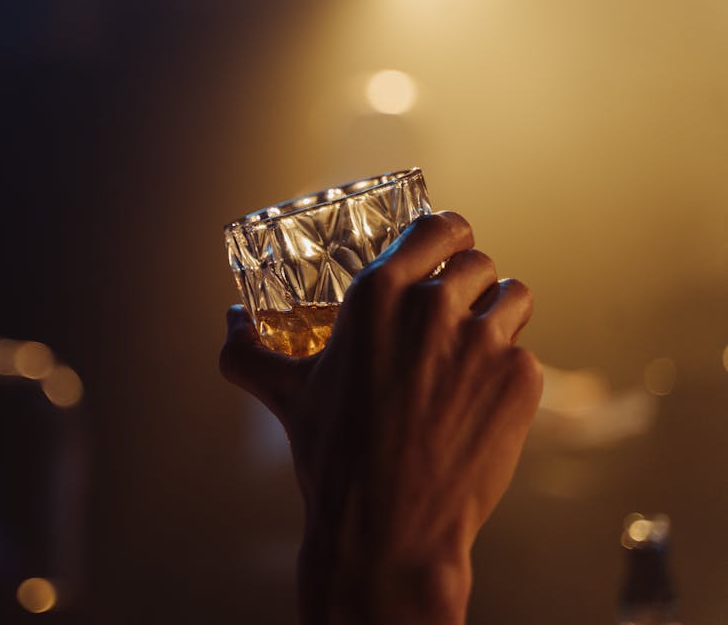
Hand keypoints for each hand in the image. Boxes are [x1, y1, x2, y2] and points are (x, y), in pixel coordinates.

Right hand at [220, 212, 543, 624]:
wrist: (387, 530)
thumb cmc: (332, 457)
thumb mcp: (285, 394)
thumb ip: (247, 351)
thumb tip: (229, 321)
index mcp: (378, 294)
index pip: (438, 225)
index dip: (448, 236)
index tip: (447, 253)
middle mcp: (433, 305)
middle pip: (478, 262)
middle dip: (469, 285)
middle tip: (454, 321)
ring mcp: (482, 341)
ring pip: (513, 298)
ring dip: (499, 317)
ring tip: (475, 355)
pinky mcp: (520, 379)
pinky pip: (526, 354)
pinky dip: (509, 374)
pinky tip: (480, 405)